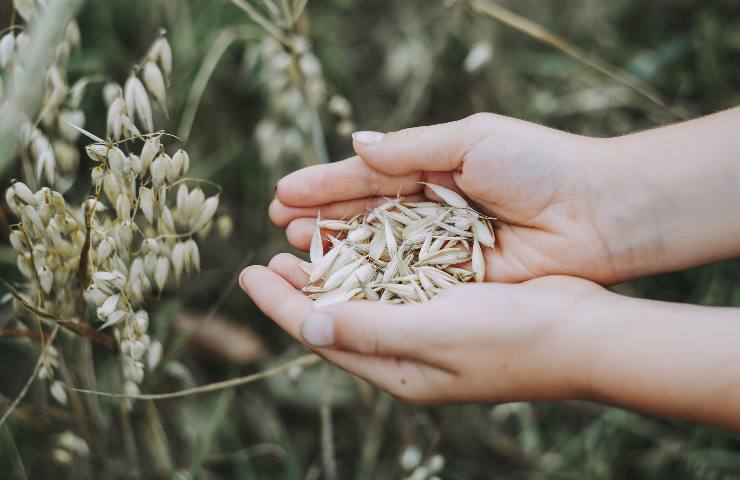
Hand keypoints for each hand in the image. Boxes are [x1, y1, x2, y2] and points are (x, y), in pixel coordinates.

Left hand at [239, 253, 605, 403]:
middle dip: (298, 288)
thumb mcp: (434, 334)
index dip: (279, 305)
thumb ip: (369, 329)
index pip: (322, 334)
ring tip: (301, 246)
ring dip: (332, 271)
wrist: (585, 333)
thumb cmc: (512, 338)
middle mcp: (408, 353)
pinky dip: (371, 263)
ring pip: (365, 298)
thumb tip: (306, 323)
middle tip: (266, 258)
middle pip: (337, 317)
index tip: (245, 273)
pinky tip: (360, 242)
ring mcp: (430, 330)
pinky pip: (397, 283)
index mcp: (398, 370)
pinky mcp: (452, 305)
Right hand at [269, 113, 626, 283]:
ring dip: (338, 250)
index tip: (283, 193)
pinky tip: (339, 281)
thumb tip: (355, 145)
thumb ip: (410, 148)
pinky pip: (407, 281)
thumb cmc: (538, 165)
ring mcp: (443, 247)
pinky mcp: (458, 281)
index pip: (368, 177)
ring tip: (296, 249)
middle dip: (323, 219)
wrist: (599, 213)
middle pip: (366, 216)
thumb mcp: (471, 141)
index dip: (325, 185)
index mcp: (434, 168)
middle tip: (280, 226)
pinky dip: (373, 281)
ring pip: (379, 251)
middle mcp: (433, 210)